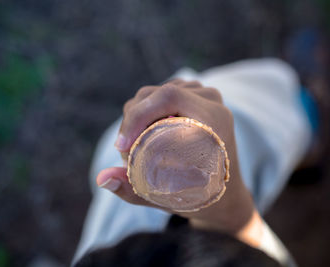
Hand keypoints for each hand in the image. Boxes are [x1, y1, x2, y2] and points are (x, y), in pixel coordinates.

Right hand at [96, 79, 262, 246]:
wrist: (226, 195)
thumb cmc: (199, 198)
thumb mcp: (167, 198)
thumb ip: (133, 189)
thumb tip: (102, 178)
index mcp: (215, 118)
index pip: (169, 96)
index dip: (138, 115)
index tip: (122, 145)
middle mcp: (212, 101)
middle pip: (157, 93)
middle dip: (132, 120)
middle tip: (124, 151)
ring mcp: (205, 96)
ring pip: (156, 92)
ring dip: (136, 115)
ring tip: (133, 144)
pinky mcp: (196, 97)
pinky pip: (161, 93)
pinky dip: (145, 110)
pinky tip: (143, 129)